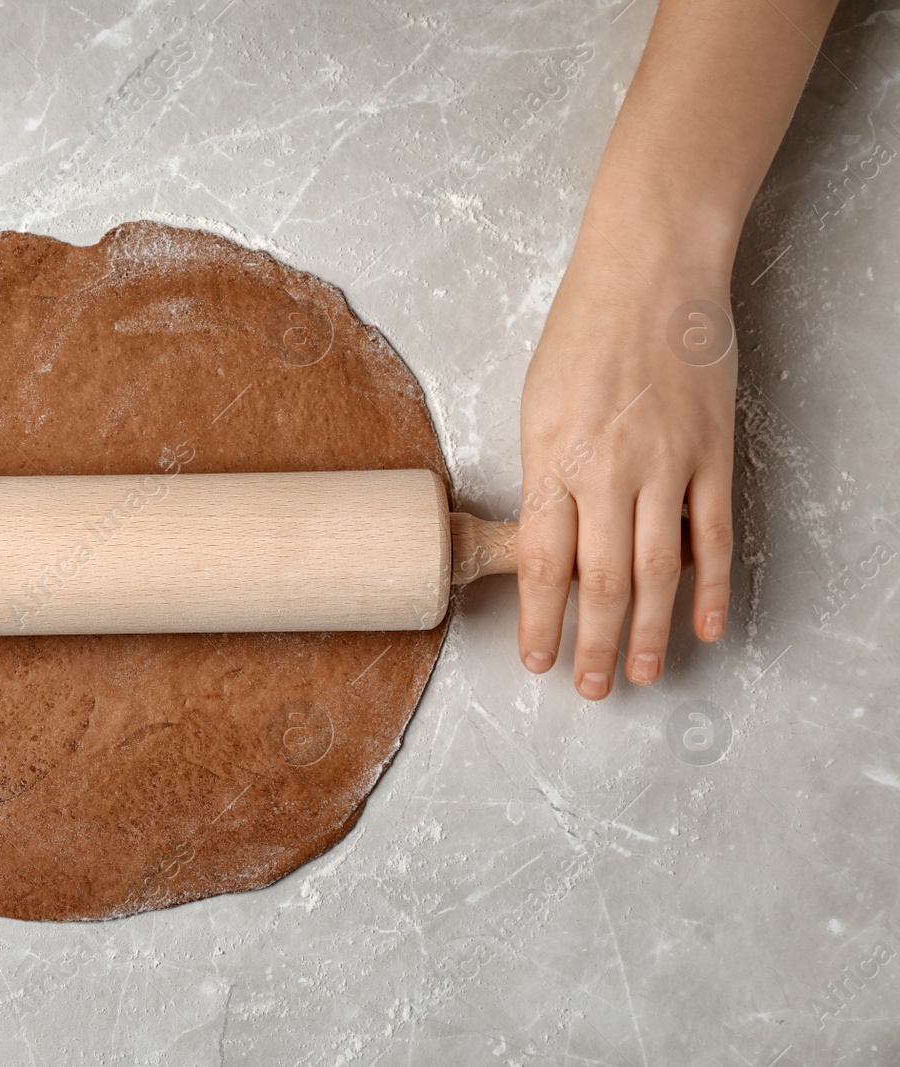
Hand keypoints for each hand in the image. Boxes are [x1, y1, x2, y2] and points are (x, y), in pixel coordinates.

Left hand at [517, 214, 736, 699]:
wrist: (651, 274)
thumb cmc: (583, 334)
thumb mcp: (538, 406)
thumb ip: (545, 477)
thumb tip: (550, 543)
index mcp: (552, 458)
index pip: (541, 562)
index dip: (539, 620)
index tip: (535, 659)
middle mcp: (607, 469)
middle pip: (599, 580)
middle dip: (591, 643)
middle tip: (589, 687)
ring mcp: (666, 463)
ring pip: (655, 571)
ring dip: (646, 632)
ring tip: (638, 674)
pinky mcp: (713, 453)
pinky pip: (714, 535)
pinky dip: (711, 587)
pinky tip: (705, 626)